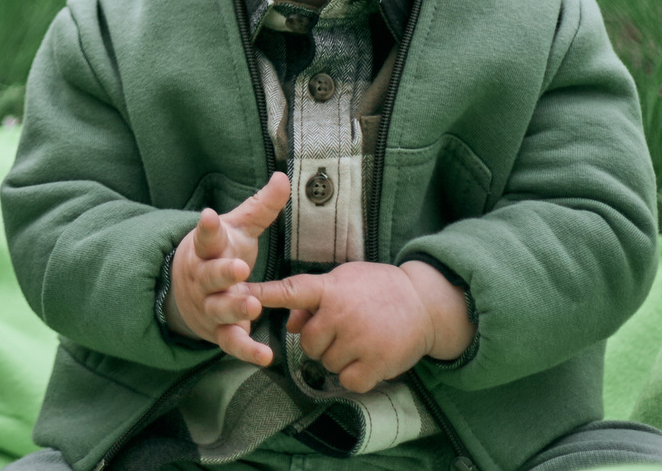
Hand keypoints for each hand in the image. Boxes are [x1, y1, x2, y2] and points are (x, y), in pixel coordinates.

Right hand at [167, 173, 289, 366]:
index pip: (205, 236)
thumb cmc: (220, 255)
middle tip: (239, 269)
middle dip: (223, 273)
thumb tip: (284, 177)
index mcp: (206, 249)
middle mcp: (203, 279)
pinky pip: (232, 343)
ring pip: (219, 309)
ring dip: (234, 308)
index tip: (210, 216)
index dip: (208, 227)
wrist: (188, 294)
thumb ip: (260, 207)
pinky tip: (265, 355)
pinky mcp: (220, 332)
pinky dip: (247, 350)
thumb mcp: (237, 230)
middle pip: (209, 276)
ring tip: (252, 305)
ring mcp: (210, 307)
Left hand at [245, 259, 471, 392]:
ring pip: (326, 363)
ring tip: (359, 340)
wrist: (424, 303)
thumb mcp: (343, 281)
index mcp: (330, 288)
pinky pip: (348, 381)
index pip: (290, 290)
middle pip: (306, 342)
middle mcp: (340, 313)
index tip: (236, 293)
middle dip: (318, 341)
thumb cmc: (377, 289)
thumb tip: (290, 323)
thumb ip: (313, 298)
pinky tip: (368, 359)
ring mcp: (358, 339)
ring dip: (337, 358)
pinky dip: (355, 376)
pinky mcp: (376, 363)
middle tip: (341, 330)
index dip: (262, 294)